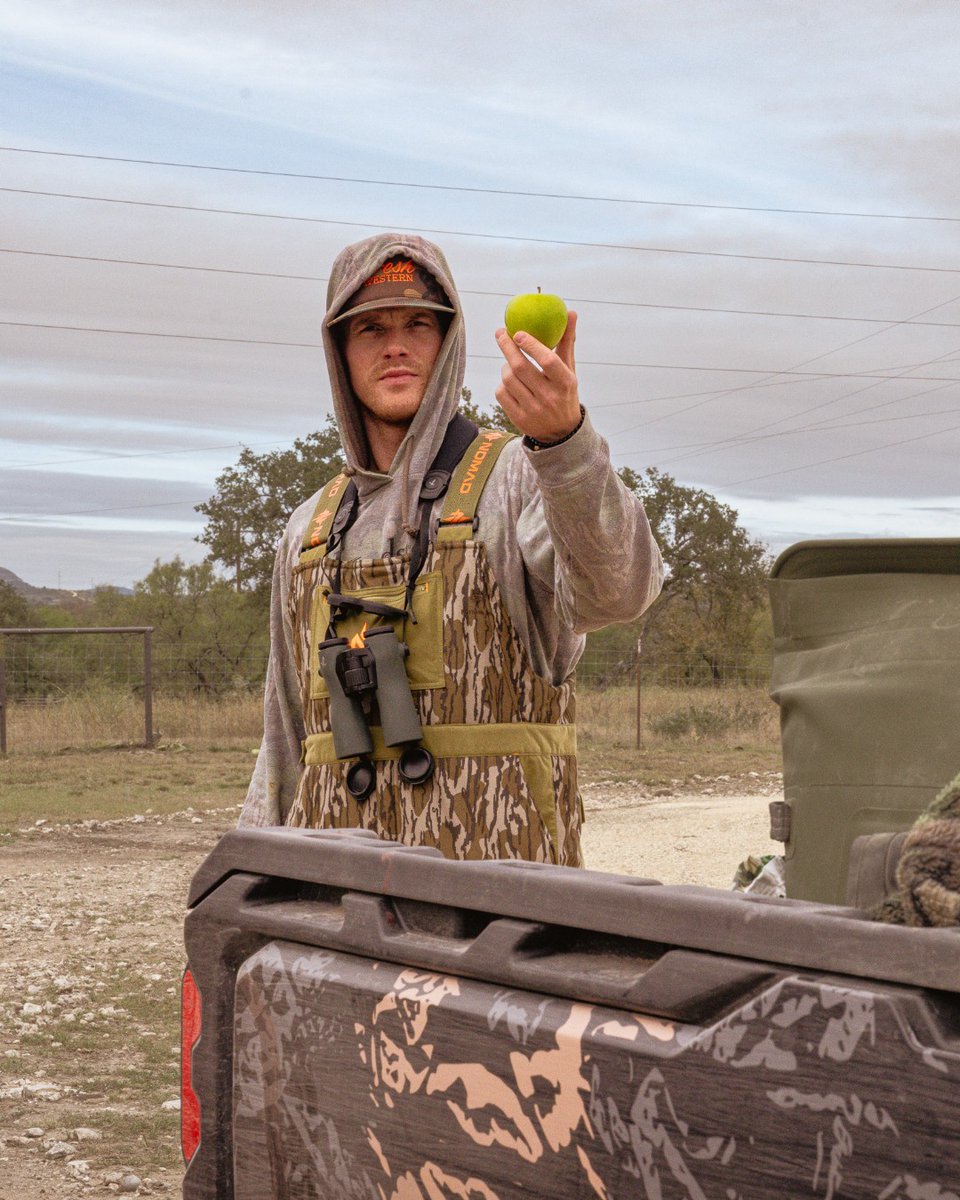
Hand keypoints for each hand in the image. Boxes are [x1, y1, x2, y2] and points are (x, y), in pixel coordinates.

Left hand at [494, 311, 580, 444]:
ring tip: (510, 361)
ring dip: (505, 365)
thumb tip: (571, 313)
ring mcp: (533, 410)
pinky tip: (509, 380)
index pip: (548, 360)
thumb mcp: (570, 370)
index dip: (531, 345)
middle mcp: (550, 397)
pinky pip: (502, 393)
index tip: (518, 332)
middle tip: (501, 333)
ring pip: (508, 379)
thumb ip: (567, 342)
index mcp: (565, 383)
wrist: (561, 433)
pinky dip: (502, 383)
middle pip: (520, 368)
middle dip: (507, 347)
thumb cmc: (564, 393)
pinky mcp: (519, 419)